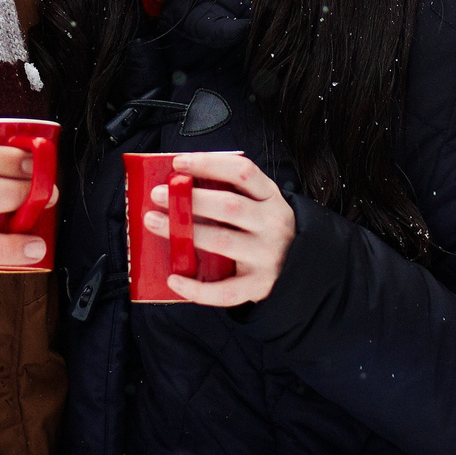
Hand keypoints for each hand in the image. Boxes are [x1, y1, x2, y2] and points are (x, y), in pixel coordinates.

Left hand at [142, 152, 293, 308]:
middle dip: (190, 199)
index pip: (242, 172)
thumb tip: (179, 182)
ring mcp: (267, 256)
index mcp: (271, 197)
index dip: (209, 163)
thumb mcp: (261, 203)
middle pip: (229, 206)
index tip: (179, 162)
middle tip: (157, 194)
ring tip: (153, 222)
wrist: (302, 267)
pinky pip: (225, 291)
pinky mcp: (259, 285)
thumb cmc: (265, 229)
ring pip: (222, 241)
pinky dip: (196, 288)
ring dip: (183, 232)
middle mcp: (272, 224)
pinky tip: (173, 279)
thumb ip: (231, 191)